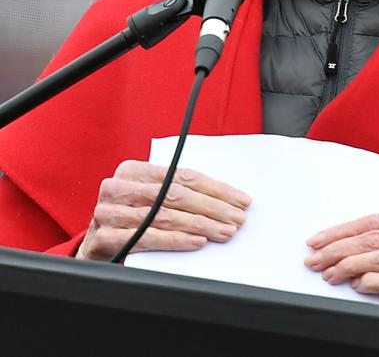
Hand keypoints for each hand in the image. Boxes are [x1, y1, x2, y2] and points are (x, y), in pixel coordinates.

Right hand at [76, 160, 249, 260]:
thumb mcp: (152, 199)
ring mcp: (107, 212)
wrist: (96, 249)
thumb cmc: (132, 221)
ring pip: (165, 216)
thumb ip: (178, 193)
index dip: (216, 189)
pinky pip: (147, 237)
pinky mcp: (103, 238)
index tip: (241, 200)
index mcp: (132, 171)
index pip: (183, 176)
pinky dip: (176, 240)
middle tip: (238, 219)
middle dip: (214, 208)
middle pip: (177, 195)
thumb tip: (226, 199)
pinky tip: (198, 241)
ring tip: (225, 232)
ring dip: (201, 225)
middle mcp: (117, 187)